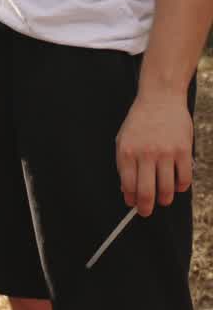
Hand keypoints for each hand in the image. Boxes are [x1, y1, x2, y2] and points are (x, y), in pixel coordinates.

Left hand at [116, 92, 193, 216]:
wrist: (160, 98)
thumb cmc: (140, 121)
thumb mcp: (124, 139)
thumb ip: (124, 165)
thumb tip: (128, 192)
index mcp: (128, 151)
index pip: (128, 185)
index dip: (131, 199)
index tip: (133, 204)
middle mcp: (146, 153)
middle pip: (147, 193)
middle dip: (146, 208)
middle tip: (146, 212)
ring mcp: (166, 152)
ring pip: (167, 190)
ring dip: (164, 200)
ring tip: (162, 198)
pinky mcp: (183, 151)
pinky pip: (184, 180)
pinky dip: (180, 188)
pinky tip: (176, 184)